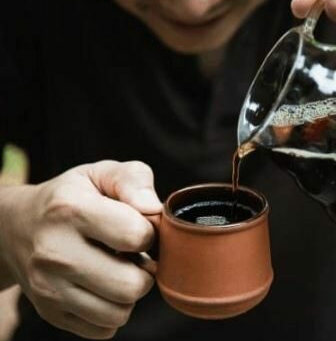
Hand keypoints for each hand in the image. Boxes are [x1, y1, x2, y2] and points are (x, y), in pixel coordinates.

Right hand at [0, 161, 160, 338]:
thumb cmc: (72, 197)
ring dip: (130, 293)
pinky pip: (104, 329)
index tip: (138, 227)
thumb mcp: (101, 173)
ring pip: (120, 313)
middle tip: (133, 255)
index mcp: (70, 210)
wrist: (18, 226)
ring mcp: (49, 288)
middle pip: (131, 285)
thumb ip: (134, 181)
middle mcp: (54, 252)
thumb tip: (154, 210)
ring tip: (118, 269)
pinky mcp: (51, 314)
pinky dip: (113, 312)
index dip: (149, 232)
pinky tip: (104, 287)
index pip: (135, 235)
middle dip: (145, 270)